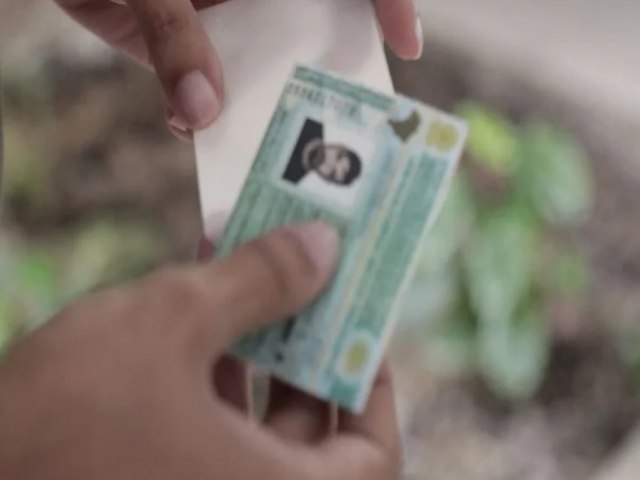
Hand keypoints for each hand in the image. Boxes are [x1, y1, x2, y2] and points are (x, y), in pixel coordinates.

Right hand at [0, 222, 400, 479]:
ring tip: (244, 277)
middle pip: (314, 431)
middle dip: (307, 347)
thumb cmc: (63, 416)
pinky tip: (193, 319)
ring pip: (256, 429)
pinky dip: (213, 378)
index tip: (357, 321)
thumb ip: (260, 280)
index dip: (372, 382)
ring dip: (257, 350)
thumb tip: (324, 246)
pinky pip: (209, 437)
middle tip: (303, 279)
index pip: (373, 455)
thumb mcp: (173, 322)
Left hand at [54, 0, 423, 138]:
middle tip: (341, 126)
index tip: (406, 44)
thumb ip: (174, 34)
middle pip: (318, 32)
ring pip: (268, 72)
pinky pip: (213, 90)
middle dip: (332, 78)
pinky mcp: (190, 51)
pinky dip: (206, 116)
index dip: (389, 0)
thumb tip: (202, 113)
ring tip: (270, 146)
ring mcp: (226, 25)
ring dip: (264, 110)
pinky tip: (193, 127)